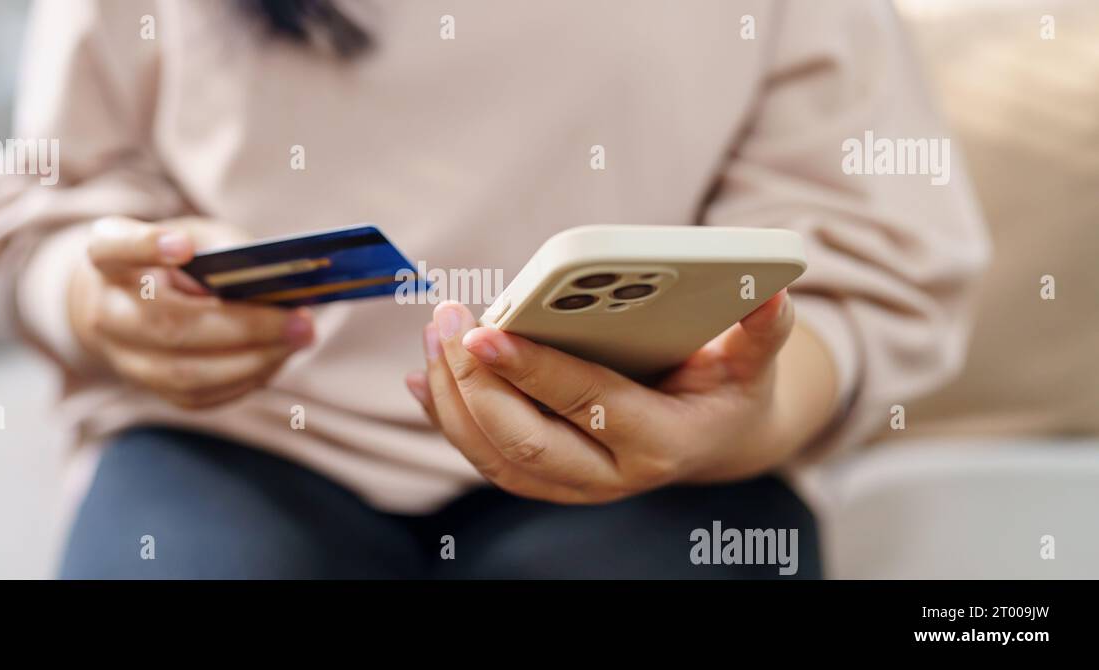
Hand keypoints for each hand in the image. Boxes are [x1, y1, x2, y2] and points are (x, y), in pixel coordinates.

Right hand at [69, 216, 313, 408]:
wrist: (133, 301)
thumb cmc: (177, 261)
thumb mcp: (198, 237)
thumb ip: (226, 250)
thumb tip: (272, 282)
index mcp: (107, 257)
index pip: (113, 248)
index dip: (145, 248)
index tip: (182, 246)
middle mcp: (105, 310)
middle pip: (166, 326)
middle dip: (243, 327)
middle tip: (300, 321)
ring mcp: (121, 357)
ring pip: (183, 374)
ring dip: (252, 361)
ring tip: (299, 340)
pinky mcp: (149, 388)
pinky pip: (197, 396)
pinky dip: (245, 379)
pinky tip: (277, 357)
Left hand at [405, 291, 837, 502]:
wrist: (714, 440)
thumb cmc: (727, 390)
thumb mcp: (754, 361)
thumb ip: (760, 330)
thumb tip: (771, 289)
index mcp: (662, 443)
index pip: (589, 406)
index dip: (535, 370)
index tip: (487, 332)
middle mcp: (612, 476)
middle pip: (525, 442)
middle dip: (476, 383)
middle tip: (449, 322)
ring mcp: (573, 484)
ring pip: (493, 455)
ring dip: (453, 397)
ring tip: (436, 334)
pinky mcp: (544, 478)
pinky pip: (484, 456)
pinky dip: (449, 417)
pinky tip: (427, 376)